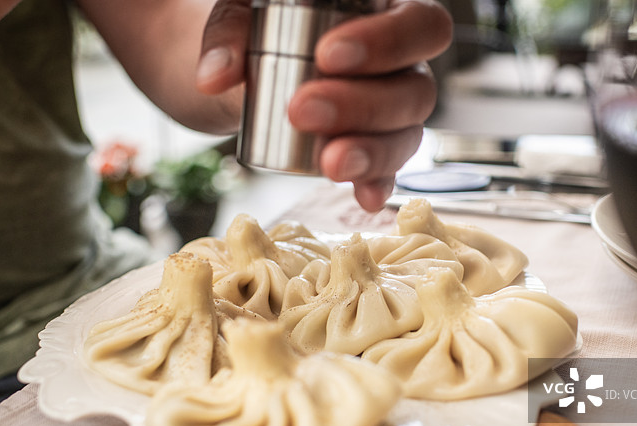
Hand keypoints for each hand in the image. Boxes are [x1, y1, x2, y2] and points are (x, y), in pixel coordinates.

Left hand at [196, 0, 452, 211]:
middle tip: (304, 110)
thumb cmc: (258, 25)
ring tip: (328, 163)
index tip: (327, 55)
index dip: (388, 41)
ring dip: (370, 153)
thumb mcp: (242, 14)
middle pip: (416, 90)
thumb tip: (214, 77)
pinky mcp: (373, 151)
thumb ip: (228, 32)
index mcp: (387, 15)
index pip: (422, 23)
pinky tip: (362, 197)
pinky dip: (376, 184)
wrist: (245, 68)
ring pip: (407, 136)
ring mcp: (392, 114)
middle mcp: (403, 67)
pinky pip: (388, 171)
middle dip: (362, 105)